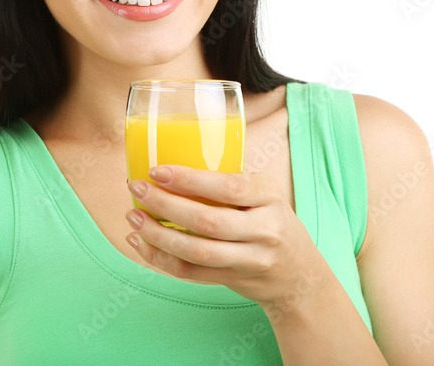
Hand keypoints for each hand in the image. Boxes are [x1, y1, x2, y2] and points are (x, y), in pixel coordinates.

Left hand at [125, 165, 325, 309]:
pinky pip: (191, 273)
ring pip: (197, 252)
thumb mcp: (264, 193)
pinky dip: (161, 259)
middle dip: (164, 205)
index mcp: (269, 196)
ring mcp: (251, 259)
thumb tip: (172, 151)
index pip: (228, 187)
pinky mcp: (235, 281)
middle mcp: (264, 229)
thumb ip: (229, 179)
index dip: (189, 180)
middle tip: (136, 188)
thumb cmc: (271, 220)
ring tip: (133, 218)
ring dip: (158, 235)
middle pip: (207, 222)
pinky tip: (140, 242)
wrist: (300, 276)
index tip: (156, 170)